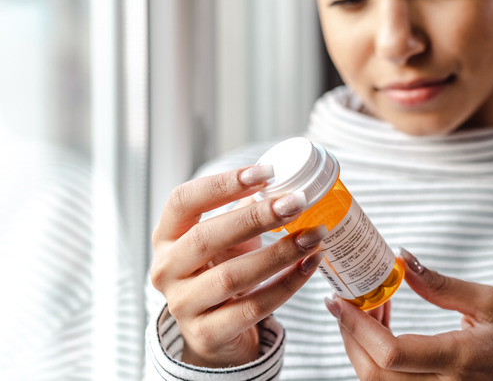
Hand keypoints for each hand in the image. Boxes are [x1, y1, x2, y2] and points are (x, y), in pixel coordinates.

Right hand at [150, 165, 325, 367]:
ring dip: (280, 253)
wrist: (213, 333)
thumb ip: (244, 210)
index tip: (266, 173)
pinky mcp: (207, 334)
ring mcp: (183, 305)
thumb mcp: (225, 239)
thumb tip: (285, 179)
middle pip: (206, 237)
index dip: (222, 184)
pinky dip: (287, 284)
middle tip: (297, 202)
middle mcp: (166, 270)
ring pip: (231, 276)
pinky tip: (310, 265)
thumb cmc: (220, 272)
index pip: (183, 201)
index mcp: (166, 237)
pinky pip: (253, 307)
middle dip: (256, 217)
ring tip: (314, 235)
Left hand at [324, 248, 492, 379]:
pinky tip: (382, 328)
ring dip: (360, 344)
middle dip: (349, 334)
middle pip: (372, 371)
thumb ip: (440, 285)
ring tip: (369, 307)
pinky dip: (375, 356)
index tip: (338, 299)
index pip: (392, 352)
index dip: (357, 327)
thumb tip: (401, 259)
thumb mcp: (488, 301)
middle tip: (347, 299)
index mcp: (457, 358)